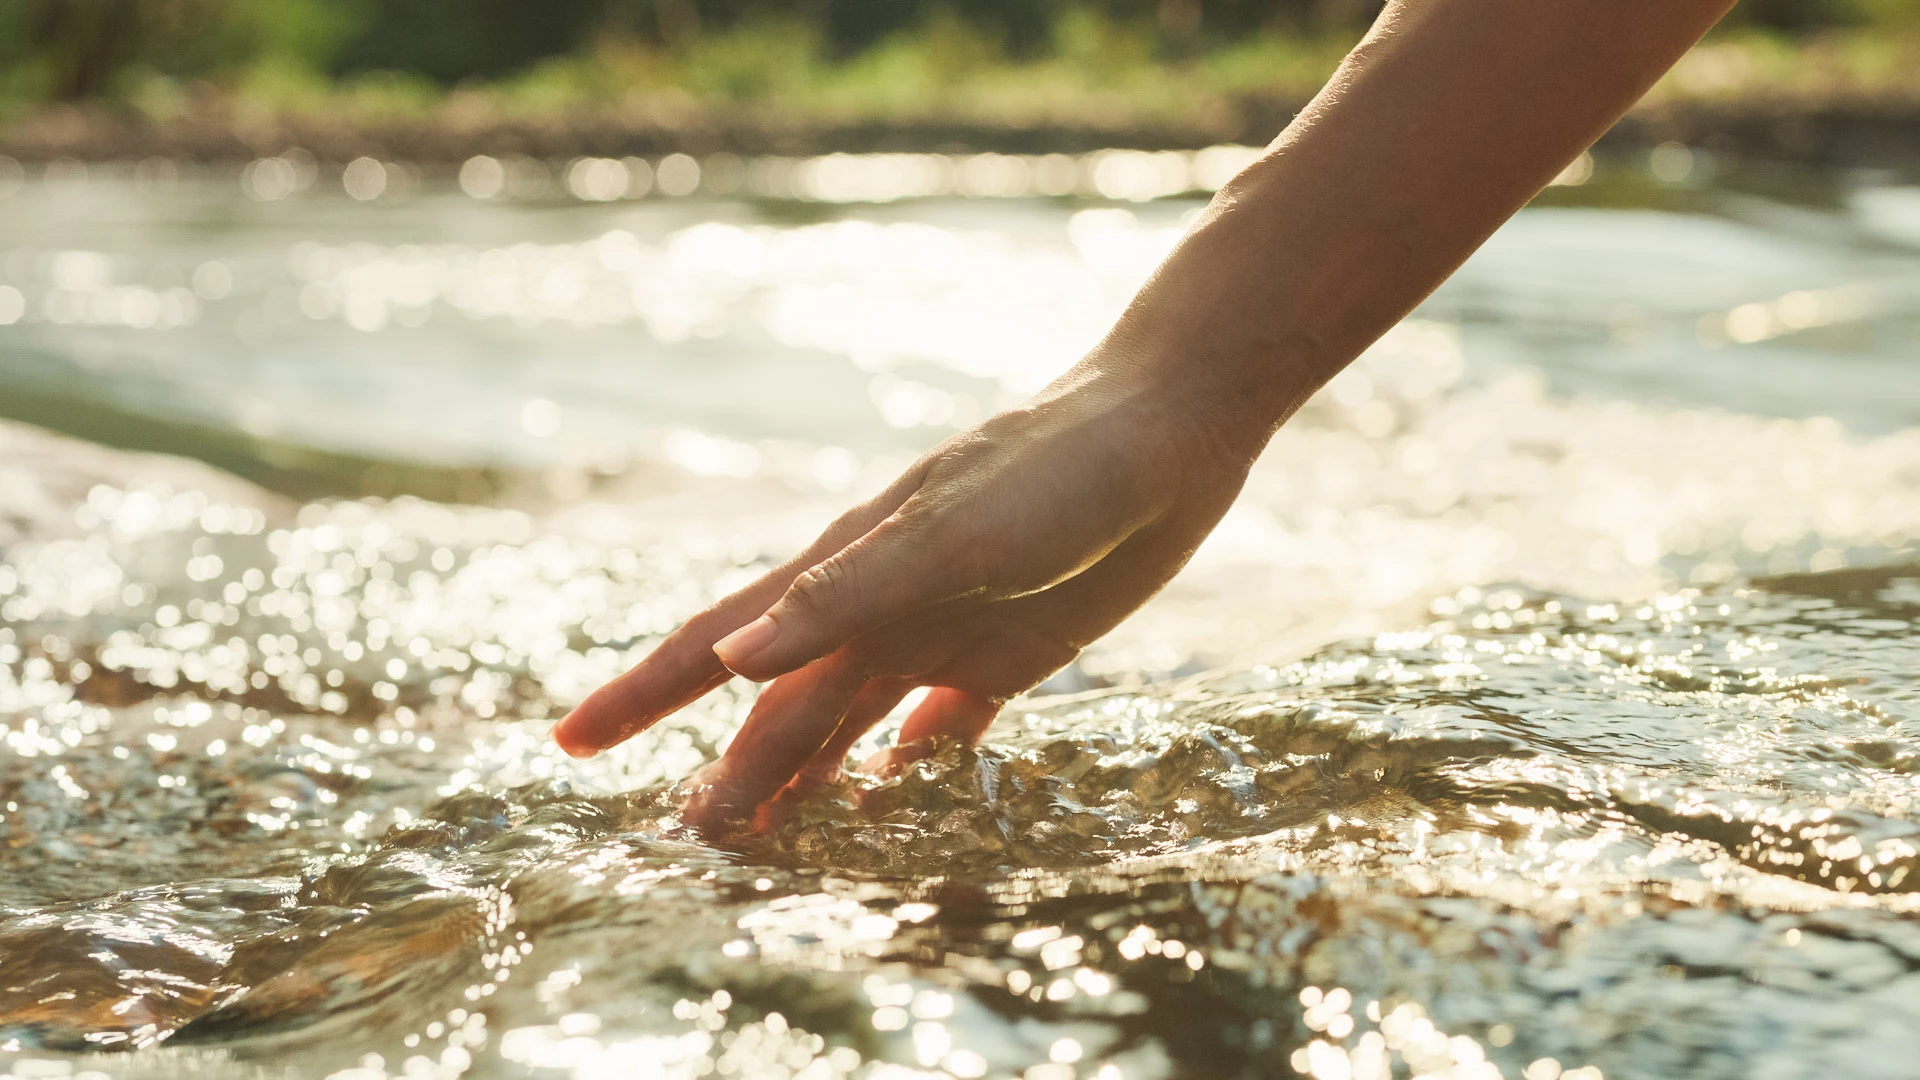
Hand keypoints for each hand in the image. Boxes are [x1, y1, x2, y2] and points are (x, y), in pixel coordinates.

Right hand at [551, 358, 1256, 833]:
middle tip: (690, 849)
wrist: (1165, 432)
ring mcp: (937, 633)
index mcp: (843, 575)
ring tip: (766, 845)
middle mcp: (876, 610)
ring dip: (806, 783)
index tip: (571, 746)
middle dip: (731, 776)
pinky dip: (908, 769)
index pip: (718, 646)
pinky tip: (890, 802)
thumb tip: (730, 666)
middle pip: (781, 710)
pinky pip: (939, 729)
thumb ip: (844, 596)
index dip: (642, 696)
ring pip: (848, 727)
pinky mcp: (1005, 654)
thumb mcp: (950, 533)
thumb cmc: (1053, 471)